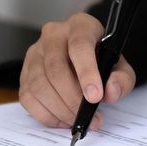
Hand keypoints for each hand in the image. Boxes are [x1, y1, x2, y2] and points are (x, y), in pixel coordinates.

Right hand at [19, 13, 135, 127]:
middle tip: (87, 116)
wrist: (84, 60)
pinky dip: (45, 114)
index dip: (87, 73)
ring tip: (76, 119)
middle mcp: (52, 35)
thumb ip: (122, 79)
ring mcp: (34, 54)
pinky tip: (62, 118)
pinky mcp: (24, 73)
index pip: (79, 46)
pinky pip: (28, 97)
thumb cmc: (101, 61)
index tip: (95, 97)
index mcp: (79, 26)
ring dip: (59, 109)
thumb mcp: (120, 67)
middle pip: (55, 69)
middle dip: (72, 99)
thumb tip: (110, 91)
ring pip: (39, 85)